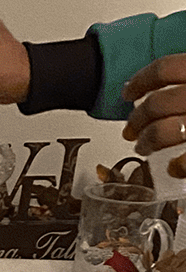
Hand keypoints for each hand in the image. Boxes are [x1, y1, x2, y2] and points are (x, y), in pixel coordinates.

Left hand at [122, 55, 185, 179]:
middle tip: (131, 128)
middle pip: (157, 103)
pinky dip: (178, 166)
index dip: (140, 81)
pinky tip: (174, 168)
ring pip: (163, 131)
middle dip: (137, 119)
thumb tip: (168, 81)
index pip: (165, 69)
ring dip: (147, 142)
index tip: (128, 91)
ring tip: (144, 147)